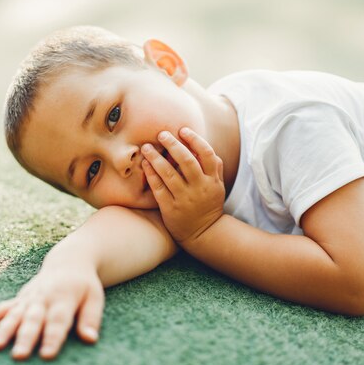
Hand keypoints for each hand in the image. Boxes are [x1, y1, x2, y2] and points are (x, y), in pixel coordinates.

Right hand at [0, 259, 103, 360]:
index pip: (58, 321)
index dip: (53, 338)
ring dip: (4, 330)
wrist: (68, 262)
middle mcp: (44, 298)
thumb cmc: (84, 285)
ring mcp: (29, 298)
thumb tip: (90, 339)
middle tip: (18, 356)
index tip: (47, 355)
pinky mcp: (20, 298)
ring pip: (15, 315)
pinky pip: (3, 307)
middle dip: (25, 338)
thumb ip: (91, 318)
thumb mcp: (95, 298)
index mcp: (64, 298)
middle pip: (33, 320)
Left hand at [141, 127, 224, 247]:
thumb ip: (214, 166)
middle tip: (161, 134)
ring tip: (146, 147)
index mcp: (212, 180)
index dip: (195, 139)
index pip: (207, 154)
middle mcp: (199, 188)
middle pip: (187, 161)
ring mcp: (184, 199)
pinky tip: (145, 164)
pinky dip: (151, 175)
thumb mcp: (218, 186)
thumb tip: (202, 144)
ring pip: (169, 174)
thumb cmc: (209, 204)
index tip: (183, 130)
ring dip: (156, 158)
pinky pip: (159, 189)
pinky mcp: (170, 208)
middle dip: (173, 145)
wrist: (203, 233)